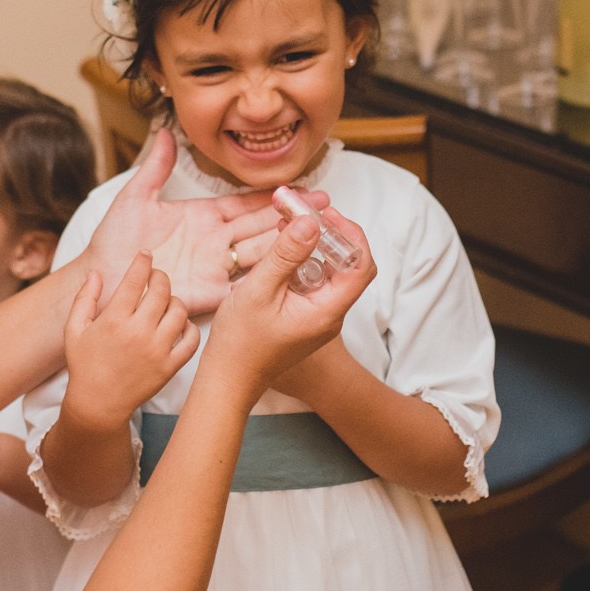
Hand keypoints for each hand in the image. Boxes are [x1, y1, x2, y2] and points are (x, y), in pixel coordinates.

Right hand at [62, 252, 199, 434]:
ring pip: (179, 311)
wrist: (98, 403)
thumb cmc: (84, 364)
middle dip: (160, 277)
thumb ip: (85, 298)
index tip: (145, 254)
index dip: (142, 262)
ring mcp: (157, 350)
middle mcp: (138, 332)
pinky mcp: (170, 366)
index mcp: (114, 320)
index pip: (135, 279)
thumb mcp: (74, 329)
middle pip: (161, 290)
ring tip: (164, 303)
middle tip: (156, 278)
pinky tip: (178, 324)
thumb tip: (96, 272)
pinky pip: (191, 339)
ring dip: (174, 300)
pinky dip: (189, 327)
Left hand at [84, 129, 327, 314]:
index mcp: (201, 217)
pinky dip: (271, 276)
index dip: (272, 196)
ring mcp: (215, 267)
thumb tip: (164, 131)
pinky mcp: (211, 292)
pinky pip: (246, 283)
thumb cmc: (114, 244)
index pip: (244, 203)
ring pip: (261, 251)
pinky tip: (295, 269)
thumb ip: (155, 167)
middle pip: (262, 225)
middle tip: (326, 205)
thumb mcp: (135, 199)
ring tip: (321, 231)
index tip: (301, 186)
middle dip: (294, 216)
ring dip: (289, 242)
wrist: (103, 281)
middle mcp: (214, 241)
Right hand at [203, 209, 375, 394]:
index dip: (349, 234)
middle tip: (305, 213)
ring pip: (330, 271)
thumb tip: (311, 221)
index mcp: (327, 311)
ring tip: (289, 223)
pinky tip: (281, 250)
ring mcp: (318, 316)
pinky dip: (302, 260)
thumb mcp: (260, 290)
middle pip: (349, 265)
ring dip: (314, 245)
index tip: (325, 214)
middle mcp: (330, 314)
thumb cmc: (240, 342)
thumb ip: (286, 254)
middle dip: (330, 234)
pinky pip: (314, 282)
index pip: (361, 265)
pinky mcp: (305, 316)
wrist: (228, 378)